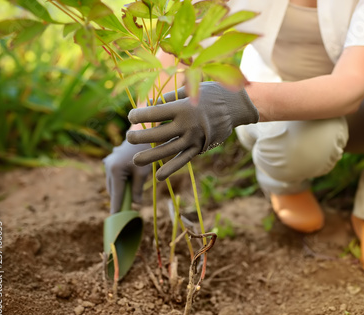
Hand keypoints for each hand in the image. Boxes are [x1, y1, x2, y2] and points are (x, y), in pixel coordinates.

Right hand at [103, 139, 150, 212]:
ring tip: (131, 189)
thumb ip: (137, 189)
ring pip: (112, 184)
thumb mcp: (142, 173)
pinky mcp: (109, 162)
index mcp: (115, 170)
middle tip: (128, 206)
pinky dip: (119, 182)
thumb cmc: (144, 153)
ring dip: (119, 190)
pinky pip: (113, 177)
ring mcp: (107, 163)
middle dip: (120, 198)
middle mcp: (107, 167)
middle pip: (112, 190)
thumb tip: (136, 204)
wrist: (140, 136)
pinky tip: (128, 179)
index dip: (116, 206)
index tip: (114, 217)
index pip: (116, 194)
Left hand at [127, 82, 258, 180]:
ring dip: (150, 157)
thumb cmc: (210, 93)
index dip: (139, 115)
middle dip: (139, 137)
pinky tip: (159, 176)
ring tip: (135, 161)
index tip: (130, 116)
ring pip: (168, 150)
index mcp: (183, 107)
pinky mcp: (201, 148)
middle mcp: (188, 125)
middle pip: (158, 134)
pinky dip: (171, 168)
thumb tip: (149, 106)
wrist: (236, 106)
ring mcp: (195, 139)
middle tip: (128, 138)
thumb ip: (169, 98)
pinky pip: (184, 160)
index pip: (154, 113)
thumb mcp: (190, 89)